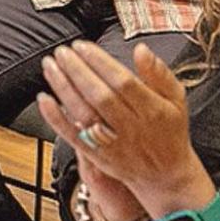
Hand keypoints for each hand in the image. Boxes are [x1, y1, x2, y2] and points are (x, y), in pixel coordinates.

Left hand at [38, 41, 213, 217]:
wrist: (165, 174)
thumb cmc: (169, 131)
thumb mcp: (176, 99)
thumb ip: (159, 73)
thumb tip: (141, 49)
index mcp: (152, 110)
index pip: (123, 82)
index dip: (100, 62)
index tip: (82, 46)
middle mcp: (132, 127)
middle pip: (100, 96)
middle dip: (77, 71)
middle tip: (62, 52)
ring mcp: (113, 143)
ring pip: (84, 114)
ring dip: (63, 88)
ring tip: (50, 66)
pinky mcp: (97, 156)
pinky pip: (73, 136)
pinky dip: (56, 118)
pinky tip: (43, 99)